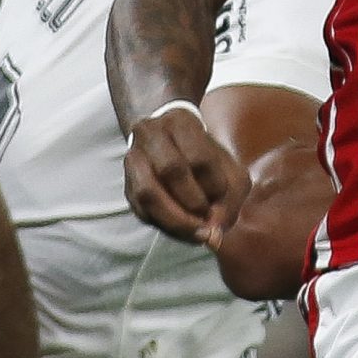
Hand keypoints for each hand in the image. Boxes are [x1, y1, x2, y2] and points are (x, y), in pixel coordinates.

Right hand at [124, 102, 248, 248]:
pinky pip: (141, 210)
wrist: (170, 143)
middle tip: (209, 220)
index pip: (199, 157)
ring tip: (195, 231)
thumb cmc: (206, 159)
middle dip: (193, 202)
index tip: (222, 197)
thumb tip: (213, 236)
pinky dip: (163, 224)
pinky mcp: (127, 185)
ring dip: (175, 219)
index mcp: (180, 122)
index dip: (214, 185)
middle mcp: (151, 134)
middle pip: (170, 169)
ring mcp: (133, 159)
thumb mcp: (229, 170)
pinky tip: (181, 229)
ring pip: (147, 192)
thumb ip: (230, 198)